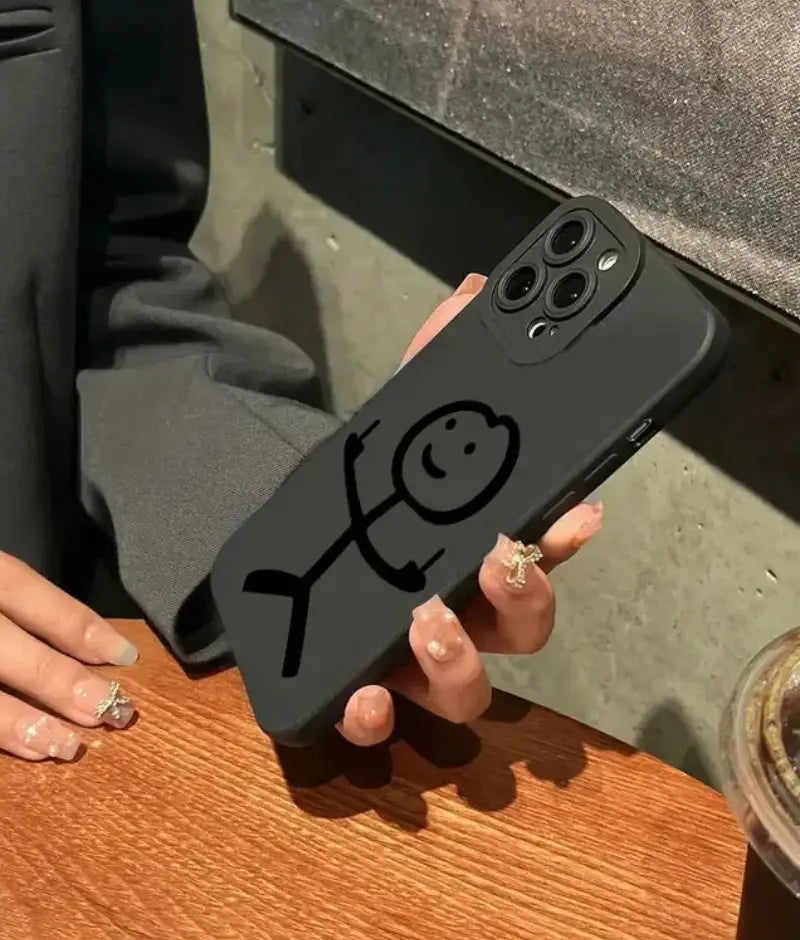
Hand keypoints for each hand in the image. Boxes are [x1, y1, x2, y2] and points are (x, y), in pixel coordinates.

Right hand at [0, 552, 137, 760]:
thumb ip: (20, 599)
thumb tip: (93, 642)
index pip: (24, 589)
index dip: (74, 623)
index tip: (125, 655)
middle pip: (5, 645)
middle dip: (59, 679)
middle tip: (110, 707)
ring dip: (23, 721)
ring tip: (68, 744)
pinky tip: (31, 749)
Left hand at [337, 274, 602, 745]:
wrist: (283, 545)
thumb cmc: (363, 497)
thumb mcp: (391, 430)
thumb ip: (428, 369)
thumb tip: (466, 295)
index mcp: (477, 553)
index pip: (541, 551)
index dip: (564, 538)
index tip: (576, 513)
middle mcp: (463, 612)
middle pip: (523, 630)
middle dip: (522, 598)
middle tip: (495, 555)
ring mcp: (413, 660)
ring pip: (465, 687)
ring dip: (457, 658)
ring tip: (423, 617)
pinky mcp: (361, 685)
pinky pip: (381, 721)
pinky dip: (376, 716)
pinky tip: (361, 695)